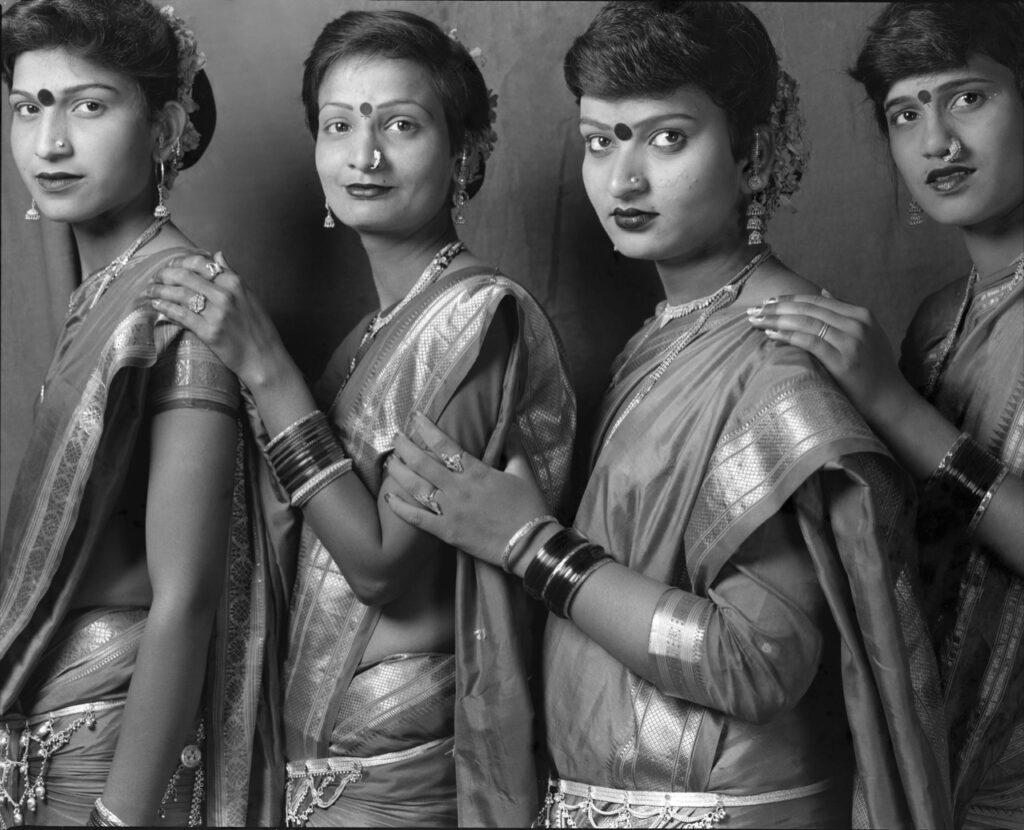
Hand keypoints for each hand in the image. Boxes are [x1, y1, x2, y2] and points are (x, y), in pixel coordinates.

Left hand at [148, 252, 283, 387]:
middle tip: (155, 278)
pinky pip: (181, 315)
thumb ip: (232, 273)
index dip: (180, 262)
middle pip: (185, 276)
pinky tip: (157, 306)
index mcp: (235, 282)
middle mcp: (225, 295)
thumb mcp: (250, 295)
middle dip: (165, 275)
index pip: (200, 263)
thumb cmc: (258, 328)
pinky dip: (166, 308)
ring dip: (160, 291)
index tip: (171, 266)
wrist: (263, 357)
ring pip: (180, 295)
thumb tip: (218, 255)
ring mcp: (216, 313)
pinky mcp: (209, 332)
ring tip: (150, 291)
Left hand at [384, 412, 550, 568]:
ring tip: (390, 463)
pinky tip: (388, 498)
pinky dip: (400, 508)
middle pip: (423, 463)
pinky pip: (417, 518)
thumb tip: (510, 430)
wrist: (531, 545)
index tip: (415, 417)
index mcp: (476, 471)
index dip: (427, 429)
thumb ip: (514, 450)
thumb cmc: (530, 507)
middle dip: (405, 448)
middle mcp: (458, 488)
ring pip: (415, 487)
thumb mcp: (524, 473)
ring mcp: (449, 510)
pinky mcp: (446, 532)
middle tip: (395, 438)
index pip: (445, 445)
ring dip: (399, 472)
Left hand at [745, 289, 907, 425]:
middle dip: (777, 307)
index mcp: (862, 315)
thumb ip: (844, 314)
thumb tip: (823, 291)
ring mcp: (851, 342)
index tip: (768, 300)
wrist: (890, 401)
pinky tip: (770, 333)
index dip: (790, 299)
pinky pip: (809, 342)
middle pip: (808, 308)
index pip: (817, 301)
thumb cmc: (874, 370)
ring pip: (806, 322)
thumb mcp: (867, 335)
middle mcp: (857, 324)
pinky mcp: (843, 361)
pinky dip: (787, 335)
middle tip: (754, 308)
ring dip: (776, 318)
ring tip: (756, 319)